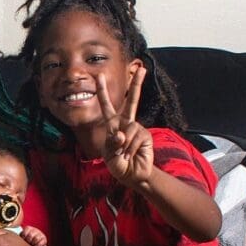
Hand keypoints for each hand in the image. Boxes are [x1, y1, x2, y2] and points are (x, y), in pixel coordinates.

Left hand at [19, 225, 48, 245]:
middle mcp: (34, 230)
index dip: (23, 238)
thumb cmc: (27, 243)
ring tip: (32, 245)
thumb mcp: (22, 239)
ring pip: (36, 238)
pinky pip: (41, 242)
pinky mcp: (44, 239)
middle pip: (30, 235)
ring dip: (33, 243)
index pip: (24, 232)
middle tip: (28, 243)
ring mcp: (40, 234)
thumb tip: (12, 238)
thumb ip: (19, 238)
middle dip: (29, 241)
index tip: (24, 240)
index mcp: (28, 228)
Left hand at [96, 68, 152, 185]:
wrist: (132, 176)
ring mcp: (136, 129)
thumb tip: (122, 134)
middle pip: (132, 101)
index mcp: (112, 125)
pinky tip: (131, 155)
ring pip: (129, 129)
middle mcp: (125, 124)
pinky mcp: (145, 136)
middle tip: (142, 69)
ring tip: (124, 155)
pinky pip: (135, 138)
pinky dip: (130, 149)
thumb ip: (112, 143)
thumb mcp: (108, 154)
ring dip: (123, 146)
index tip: (100, 76)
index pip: (107, 106)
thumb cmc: (118, 165)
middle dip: (137, 85)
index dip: (102, 92)